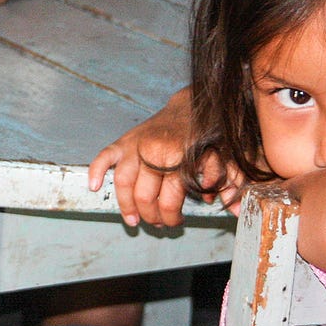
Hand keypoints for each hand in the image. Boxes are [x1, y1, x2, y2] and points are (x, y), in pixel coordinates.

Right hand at [86, 88, 237, 225]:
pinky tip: (94, 187)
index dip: (171, 217)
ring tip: (132, 220)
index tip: (176, 222)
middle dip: (150, 216)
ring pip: (123, 183)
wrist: (195, 102)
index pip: (168, 201)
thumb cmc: (209, 131)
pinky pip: (105, 156)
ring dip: (126, 206)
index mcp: (178, 158)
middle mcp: (153, 152)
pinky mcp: (126, 139)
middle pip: (143, 196)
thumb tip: (231, 207)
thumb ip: (228, 181)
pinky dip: (97, 171)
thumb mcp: (225, 156)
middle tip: (158, 223)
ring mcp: (137, 145)